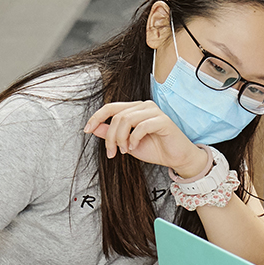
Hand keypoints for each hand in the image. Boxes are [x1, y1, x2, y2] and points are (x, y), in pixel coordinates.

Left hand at [82, 101, 209, 176]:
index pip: (110, 107)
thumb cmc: (155, 149)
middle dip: (110, 136)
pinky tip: (134, 147)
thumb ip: (112, 134)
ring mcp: (154, 111)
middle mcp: (144, 106)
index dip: (96, 117)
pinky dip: (134, 138)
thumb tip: (94, 128)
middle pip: (117, 115)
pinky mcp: (163, 121)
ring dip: (121, 138)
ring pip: (126, 119)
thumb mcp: (127, 144)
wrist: (176, 158)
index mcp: (134, 109)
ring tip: (124, 150)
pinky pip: (142, 126)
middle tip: (112, 152)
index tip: (86, 130)